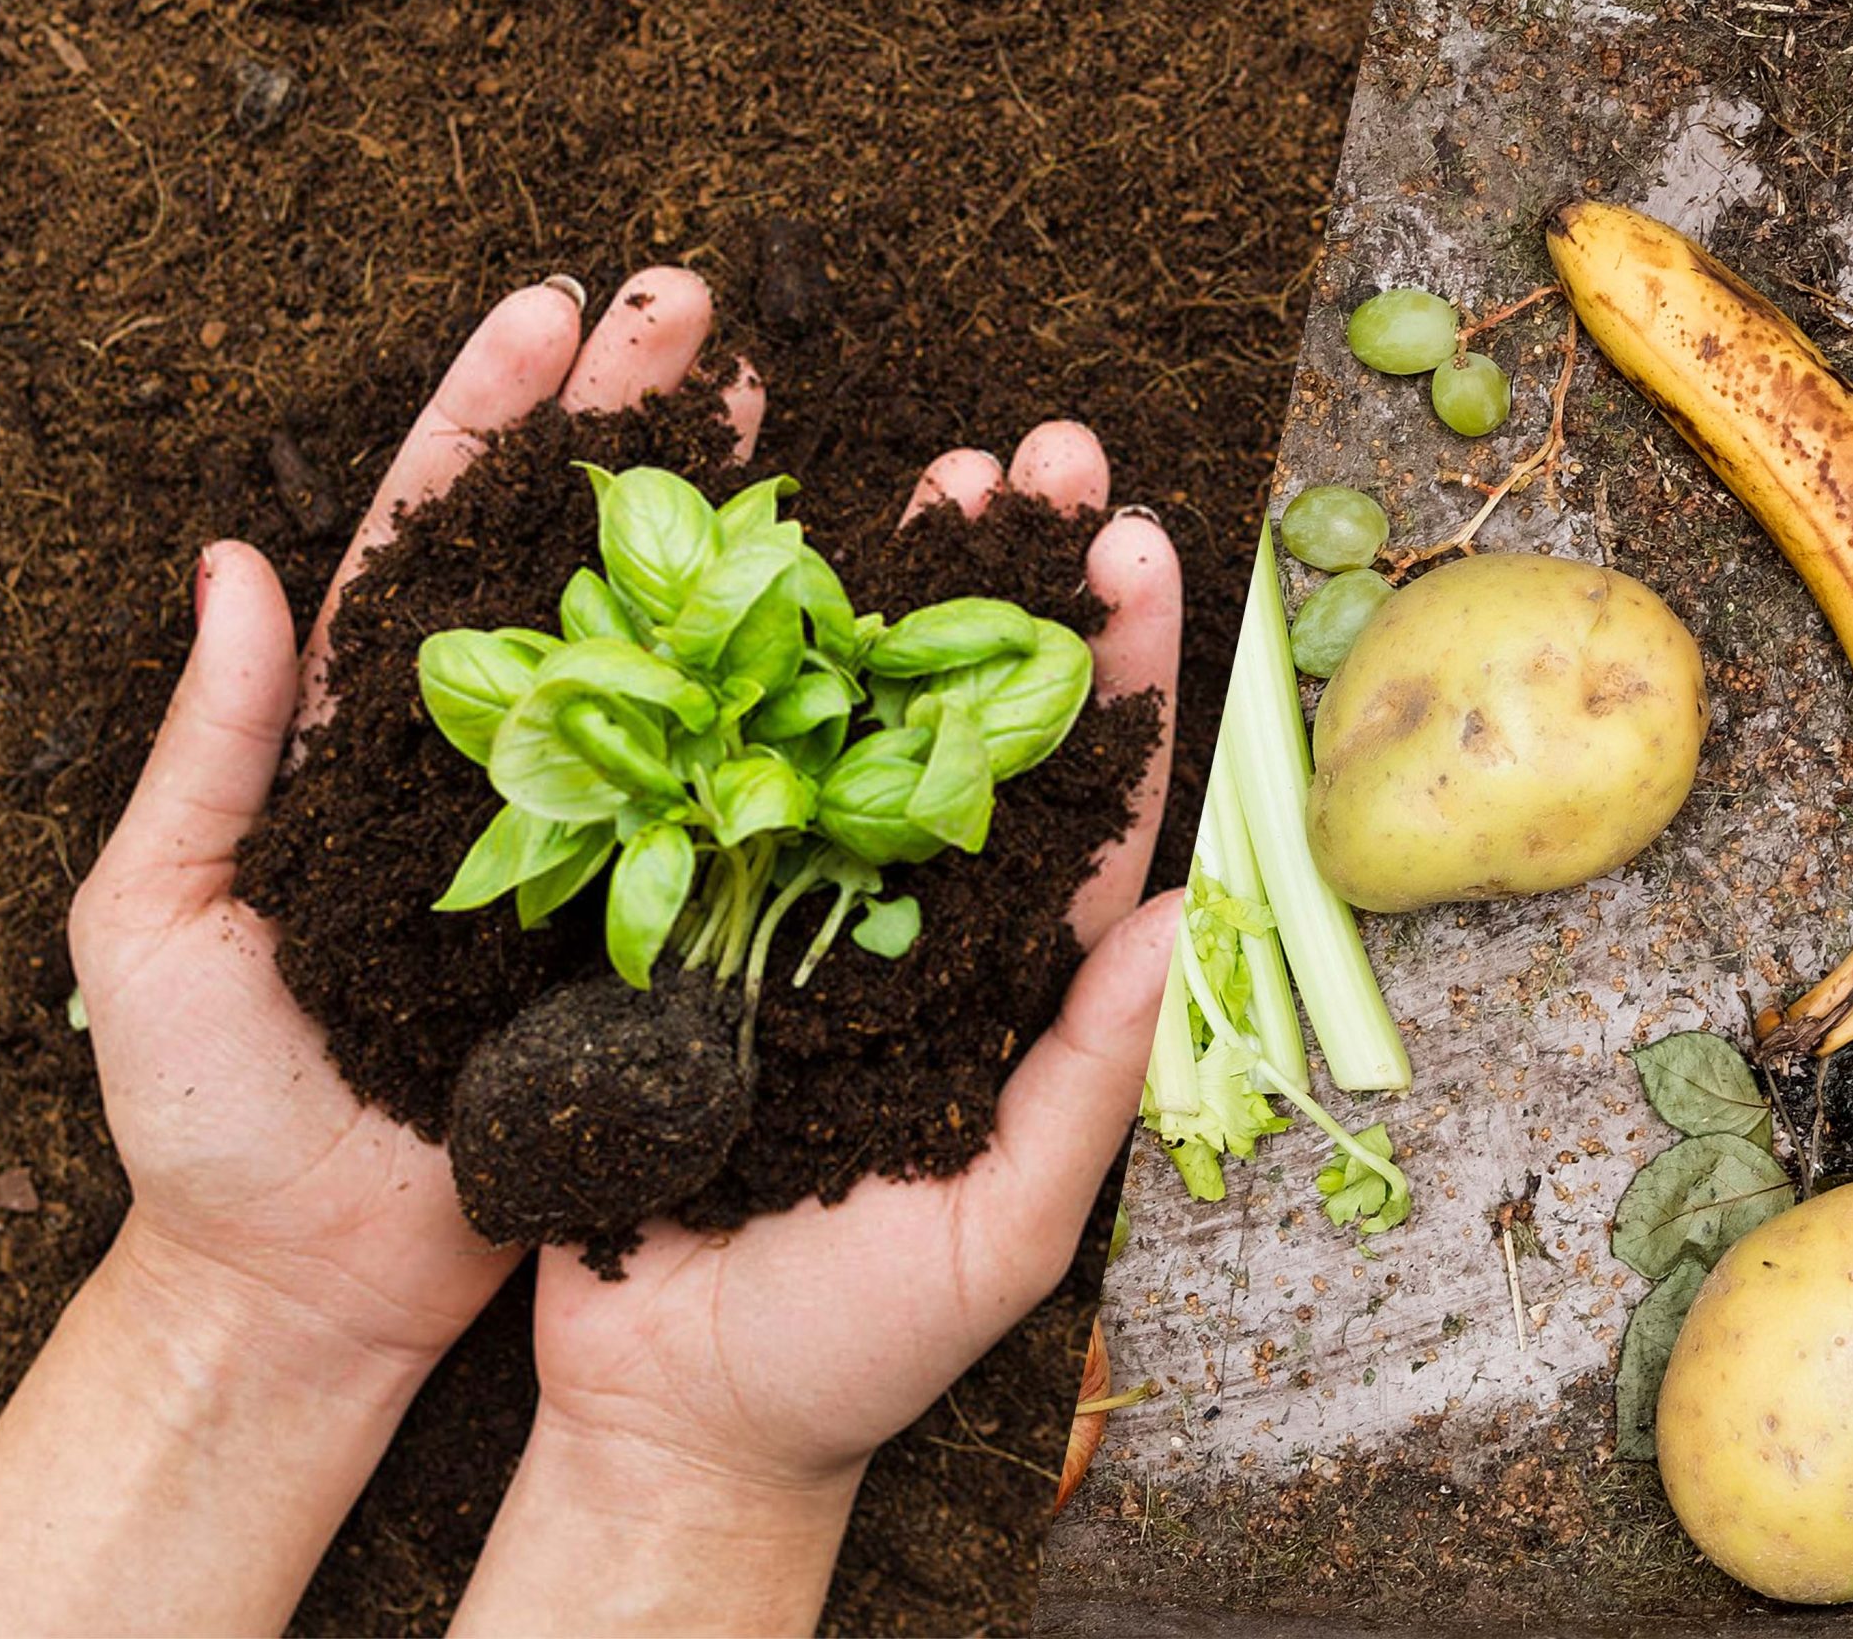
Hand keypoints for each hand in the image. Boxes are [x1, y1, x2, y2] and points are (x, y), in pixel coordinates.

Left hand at [69, 267, 753, 1365]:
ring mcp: (595, 837)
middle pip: (577, 562)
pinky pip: (741, 808)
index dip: (490, 423)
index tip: (554, 315)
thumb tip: (230, 564)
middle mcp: (505, 760)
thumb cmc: (209, 1116)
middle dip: (639, 428)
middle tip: (703, 312)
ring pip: (681, 660)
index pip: (433, 542)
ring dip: (745, 536)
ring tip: (808, 418)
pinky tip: (866, 626)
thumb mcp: (157, 925)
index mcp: (375, 735)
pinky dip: (803, 715)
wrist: (314, 1287)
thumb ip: (203, 753)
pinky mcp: (665, 924)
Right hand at [453, 429, 1182, 1635]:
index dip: (1109, 670)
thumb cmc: (850, 1345)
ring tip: (906, 456)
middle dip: (1000, 576)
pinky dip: (710, 673)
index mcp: (995, 968)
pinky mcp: (658, 918)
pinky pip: (691, 780)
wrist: (665, 1410)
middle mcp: (896, 909)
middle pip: (958, 714)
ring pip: (832, 715)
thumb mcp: (997, 1229)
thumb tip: (1194, 919)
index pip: (1077, 794)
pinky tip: (726, 559)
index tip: (1134, 542)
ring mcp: (776, 904)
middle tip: (1032, 443)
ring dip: (871, 585)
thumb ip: (1088, 1080)